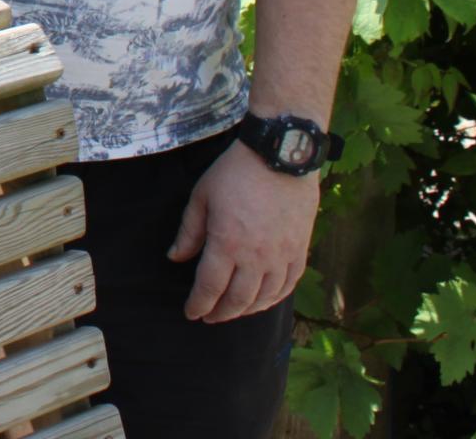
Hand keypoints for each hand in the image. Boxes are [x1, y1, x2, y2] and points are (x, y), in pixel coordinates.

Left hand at [169, 141, 320, 322]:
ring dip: (246, 310)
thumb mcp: (201, 197)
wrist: (280, 157)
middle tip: (209, 317)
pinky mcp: (300, 250)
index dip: (199, 304)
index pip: (210, 287)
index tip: (191, 313)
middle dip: (220, 313)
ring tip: (233, 312)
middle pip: (237, 299)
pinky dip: (274, 298)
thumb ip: (189, 232)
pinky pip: (289, 285)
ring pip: (264, 297)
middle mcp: (256, 257)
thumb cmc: (235, 174)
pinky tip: (264, 301)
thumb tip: (175, 257)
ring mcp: (282, 256)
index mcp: (227, 244)